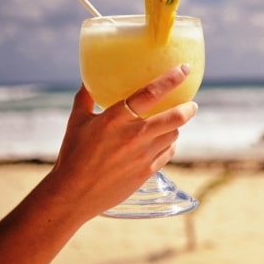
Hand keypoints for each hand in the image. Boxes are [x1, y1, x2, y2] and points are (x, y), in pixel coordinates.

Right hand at [43, 64, 197, 220]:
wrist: (73, 195)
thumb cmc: (72, 156)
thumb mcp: (75, 122)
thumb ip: (85, 98)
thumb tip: (87, 78)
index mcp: (116, 118)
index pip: (151, 92)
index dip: (172, 78)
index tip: (185, 69)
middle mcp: (134, 135)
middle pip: (174, 117)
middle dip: (188, 108)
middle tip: (192, 103)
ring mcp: (143, 155)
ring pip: (173, 135)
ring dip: (177, 126)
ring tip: (175, 122)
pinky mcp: (147, 172)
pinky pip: (168, 153)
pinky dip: (169, 144)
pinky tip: (165, 142)